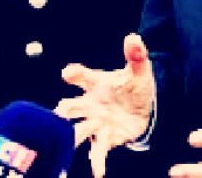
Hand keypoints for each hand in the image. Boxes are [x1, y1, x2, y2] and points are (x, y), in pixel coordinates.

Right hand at [54, 34, 155, 177]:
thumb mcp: (139, 70)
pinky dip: (97, 162)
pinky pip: (97, 151)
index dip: (75, 74)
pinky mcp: (105, 138)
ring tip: (64, 147)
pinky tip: (98, 172)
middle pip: (69, 107)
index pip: (82, 76)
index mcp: (96, 84)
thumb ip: (136, 55)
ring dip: (70, 139)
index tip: (68, 74)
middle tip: (56, 118)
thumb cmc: (135, 86)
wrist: (145, 107)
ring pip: (76, 131)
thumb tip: (134, 37)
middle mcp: (90, 104)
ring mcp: (95, 122)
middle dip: (62, 112)